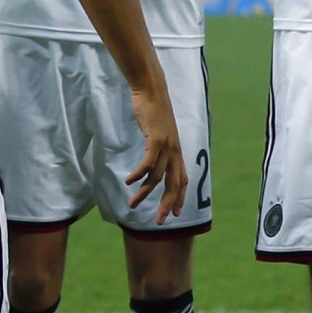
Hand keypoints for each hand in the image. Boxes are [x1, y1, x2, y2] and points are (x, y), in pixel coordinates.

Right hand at [124, 88, 187, 218]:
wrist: (152, 90)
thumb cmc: (153, 111)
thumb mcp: (158, 133)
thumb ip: (158, 148)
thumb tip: (152, 160)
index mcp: (177, 151)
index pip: (182, 180)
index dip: (179, 198)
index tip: (174, 214)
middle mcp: (175, 151)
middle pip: (175, 184)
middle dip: (167, 205)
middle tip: (159, 221)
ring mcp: (167, 145)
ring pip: (157, 176)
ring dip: (144, 192)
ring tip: (132, 204)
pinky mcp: (156, 139)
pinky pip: (148, 163)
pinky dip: (138, 174)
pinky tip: (129, 182)